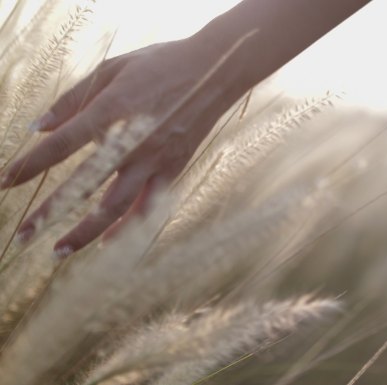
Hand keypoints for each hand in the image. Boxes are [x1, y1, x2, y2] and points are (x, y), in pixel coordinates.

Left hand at [1, 35, 247, 257]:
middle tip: (22, 236)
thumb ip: (73, 99)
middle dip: (50, 213)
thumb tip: (38, 127)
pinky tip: (107, 242)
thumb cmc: (160, 65)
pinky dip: (128, 227)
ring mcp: (156, 159)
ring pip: (117, 207)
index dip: (29, 165)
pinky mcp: (174, 168)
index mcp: (113, 110)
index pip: (61, 145)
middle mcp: (132, 141)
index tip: (5, 182)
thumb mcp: (112, 68)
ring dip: (86, 233)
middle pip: (84, 186)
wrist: (214, 72)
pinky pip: (148, 206)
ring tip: (59, 252)